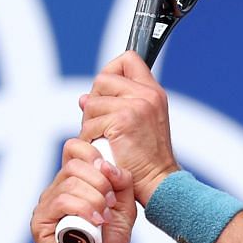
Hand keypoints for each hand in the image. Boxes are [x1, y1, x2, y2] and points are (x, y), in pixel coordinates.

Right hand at [32, 139, 135, 242]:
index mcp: (76, 183)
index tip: (110, 176)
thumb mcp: (124, 211)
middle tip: (111, 203)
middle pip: (75, 163)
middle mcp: (58, 189)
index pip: (75, 149)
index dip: (93, 154)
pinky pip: (60, 201)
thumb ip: (122, 184)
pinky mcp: (41, 221)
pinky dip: (83, 209)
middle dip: (100, 181)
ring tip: (104, 219)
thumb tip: (109, 165)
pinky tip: (96, 222)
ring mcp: (47, 204)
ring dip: (95, 198)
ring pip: (70, 182)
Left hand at [79, 51, 180, 202]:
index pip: (129, 60)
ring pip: (92, 102)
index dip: (111, 71)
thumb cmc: (148, 159)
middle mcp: (146, 94)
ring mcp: (134, 106)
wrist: (159, 182)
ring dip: (90, 123)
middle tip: (101, 122)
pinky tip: (101, 149)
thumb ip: (118, 104)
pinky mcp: (121, 122)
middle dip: (95, 100)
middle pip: (103, 79)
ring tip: (102, 139)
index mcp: (153, 92)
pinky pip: (90, 123)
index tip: (107, 91)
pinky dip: (90, 138)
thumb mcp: (142, 123)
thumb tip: (83, 98)